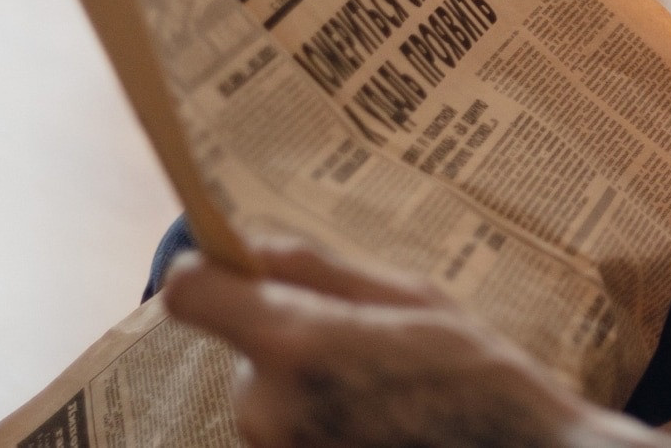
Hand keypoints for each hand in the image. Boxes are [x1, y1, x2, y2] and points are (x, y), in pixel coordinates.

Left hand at [162, 241, 646, 447]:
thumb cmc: (479, 379)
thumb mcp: (414, 298)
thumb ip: (324, 271)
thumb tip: (254, 244)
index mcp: (296, 343)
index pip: (191, 292)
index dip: (213, 270)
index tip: (244, 265)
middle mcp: (267, 407)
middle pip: (245, 343)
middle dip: (293, 332)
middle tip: (374, 338)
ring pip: (270, 388)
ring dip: (312, 379)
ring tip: (391, 386)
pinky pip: (289, 427)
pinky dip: (324, 416)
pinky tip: (385, 418)